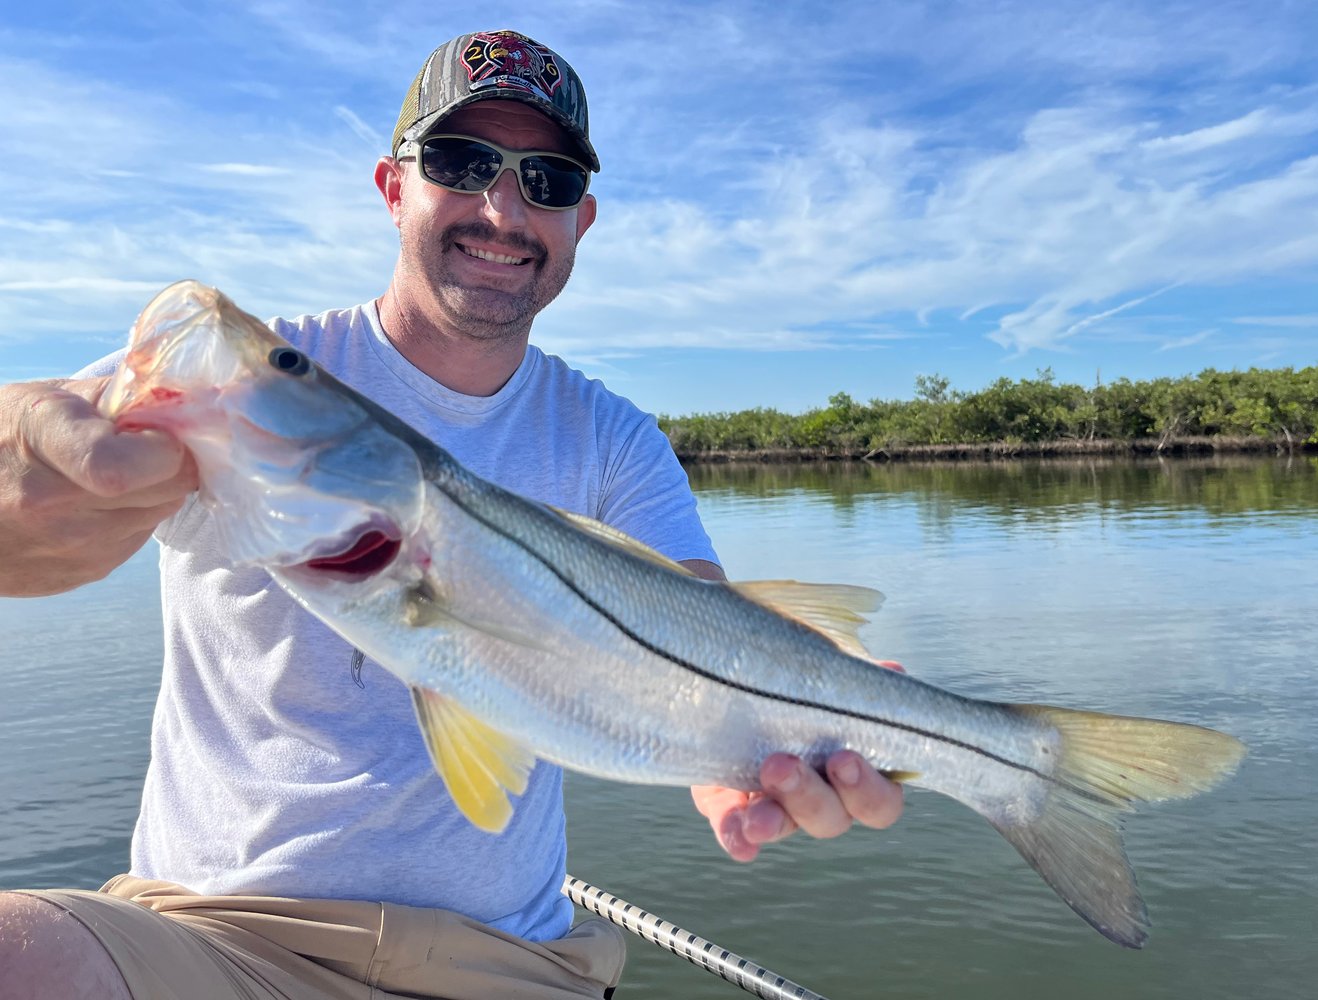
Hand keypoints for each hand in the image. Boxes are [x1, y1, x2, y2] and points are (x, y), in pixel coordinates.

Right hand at [0, 377, 197, 595]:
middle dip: (169, 462)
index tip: (155, 429)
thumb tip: (187, 400)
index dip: (163, 445)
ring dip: (150, 490)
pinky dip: (129, 518)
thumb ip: (120, 395)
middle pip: (168, 488)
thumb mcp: (46, 397)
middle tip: (138, 445)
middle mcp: (51, 506)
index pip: (125, 466)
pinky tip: (91, 503)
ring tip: (103, 474)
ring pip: (159, 513)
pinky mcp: (81, 574)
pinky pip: (137, 539)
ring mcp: (68, 548)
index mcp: (39, 445)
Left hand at [692, 660, 906, 861]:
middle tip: (781, 764)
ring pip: (785, 824)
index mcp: (855, 769)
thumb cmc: (792, 678)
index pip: (880, 800)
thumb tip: (892, 672)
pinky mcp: (734, 807)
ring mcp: (777, 806)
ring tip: (754, 807)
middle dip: (809, 795)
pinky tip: (740, 841)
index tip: (843, 759)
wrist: (731, 682)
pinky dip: (737, 837)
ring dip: (772, 817)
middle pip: (832, 818)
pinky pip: (737, 832)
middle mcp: (821, 796)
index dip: (868, 788)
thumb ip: (850, 679)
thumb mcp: (819, 670)